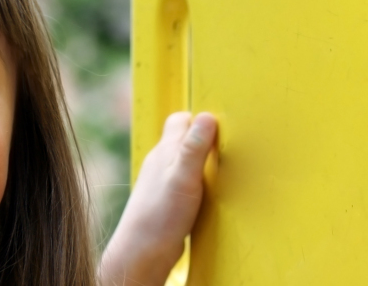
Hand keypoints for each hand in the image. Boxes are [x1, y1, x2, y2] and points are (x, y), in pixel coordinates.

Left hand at [100, 112, 217, 285]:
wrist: (143, 251)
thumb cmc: (161, 214)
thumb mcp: (184, 177)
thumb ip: (194, 148)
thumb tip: (208, 116)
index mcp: (165, 151)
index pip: (181, 120)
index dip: (200, 120)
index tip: (221, 129)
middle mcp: (161, 162)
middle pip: (183, 139)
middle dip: (203, 138)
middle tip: (224, 148)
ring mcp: (162, 181)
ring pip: (184, 161)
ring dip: (201, 162)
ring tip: (220, 171)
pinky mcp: (167, 200)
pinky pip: (185, 181)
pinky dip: (197, 182)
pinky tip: (207, 195)